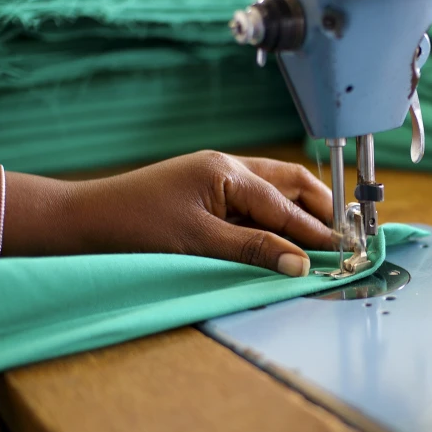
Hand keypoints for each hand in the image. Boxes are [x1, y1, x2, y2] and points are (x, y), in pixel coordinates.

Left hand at [0, 151, 336, 273]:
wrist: (88, 221)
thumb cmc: (136, 227)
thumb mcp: (198, 242)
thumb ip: (253, 250)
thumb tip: (300, 265)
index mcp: (226, 172)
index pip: (284, 204)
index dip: (315, 231)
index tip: (344, 251)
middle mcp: (228, 166)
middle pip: (291, 183)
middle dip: (320, 209)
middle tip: (343, 238)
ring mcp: (219, 175)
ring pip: (276, 187)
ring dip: (302, 210)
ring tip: (324, 237)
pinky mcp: (210, 190)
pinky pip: (256, 198)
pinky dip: (277, 215)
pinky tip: (285, 234)